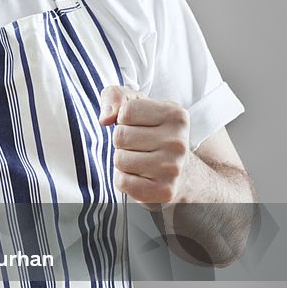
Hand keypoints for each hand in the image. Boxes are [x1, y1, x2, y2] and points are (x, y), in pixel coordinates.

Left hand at [98, 85, 190, 207]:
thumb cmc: (153, 134)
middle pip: (120, 136)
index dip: (123, 119)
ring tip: (140, 161)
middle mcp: (178, 141)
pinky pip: (123, 182)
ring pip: (120, 160)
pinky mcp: (164, 191)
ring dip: (123, 161)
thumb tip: (105, 118)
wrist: (181, 173)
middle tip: (139, 146)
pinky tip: (140, 176)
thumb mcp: (138, 105)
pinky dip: (124, 180)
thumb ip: (115, 96)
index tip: (137, 126)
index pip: (126, 111)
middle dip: (122, 142)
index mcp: (175, 115)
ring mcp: (173, 168)